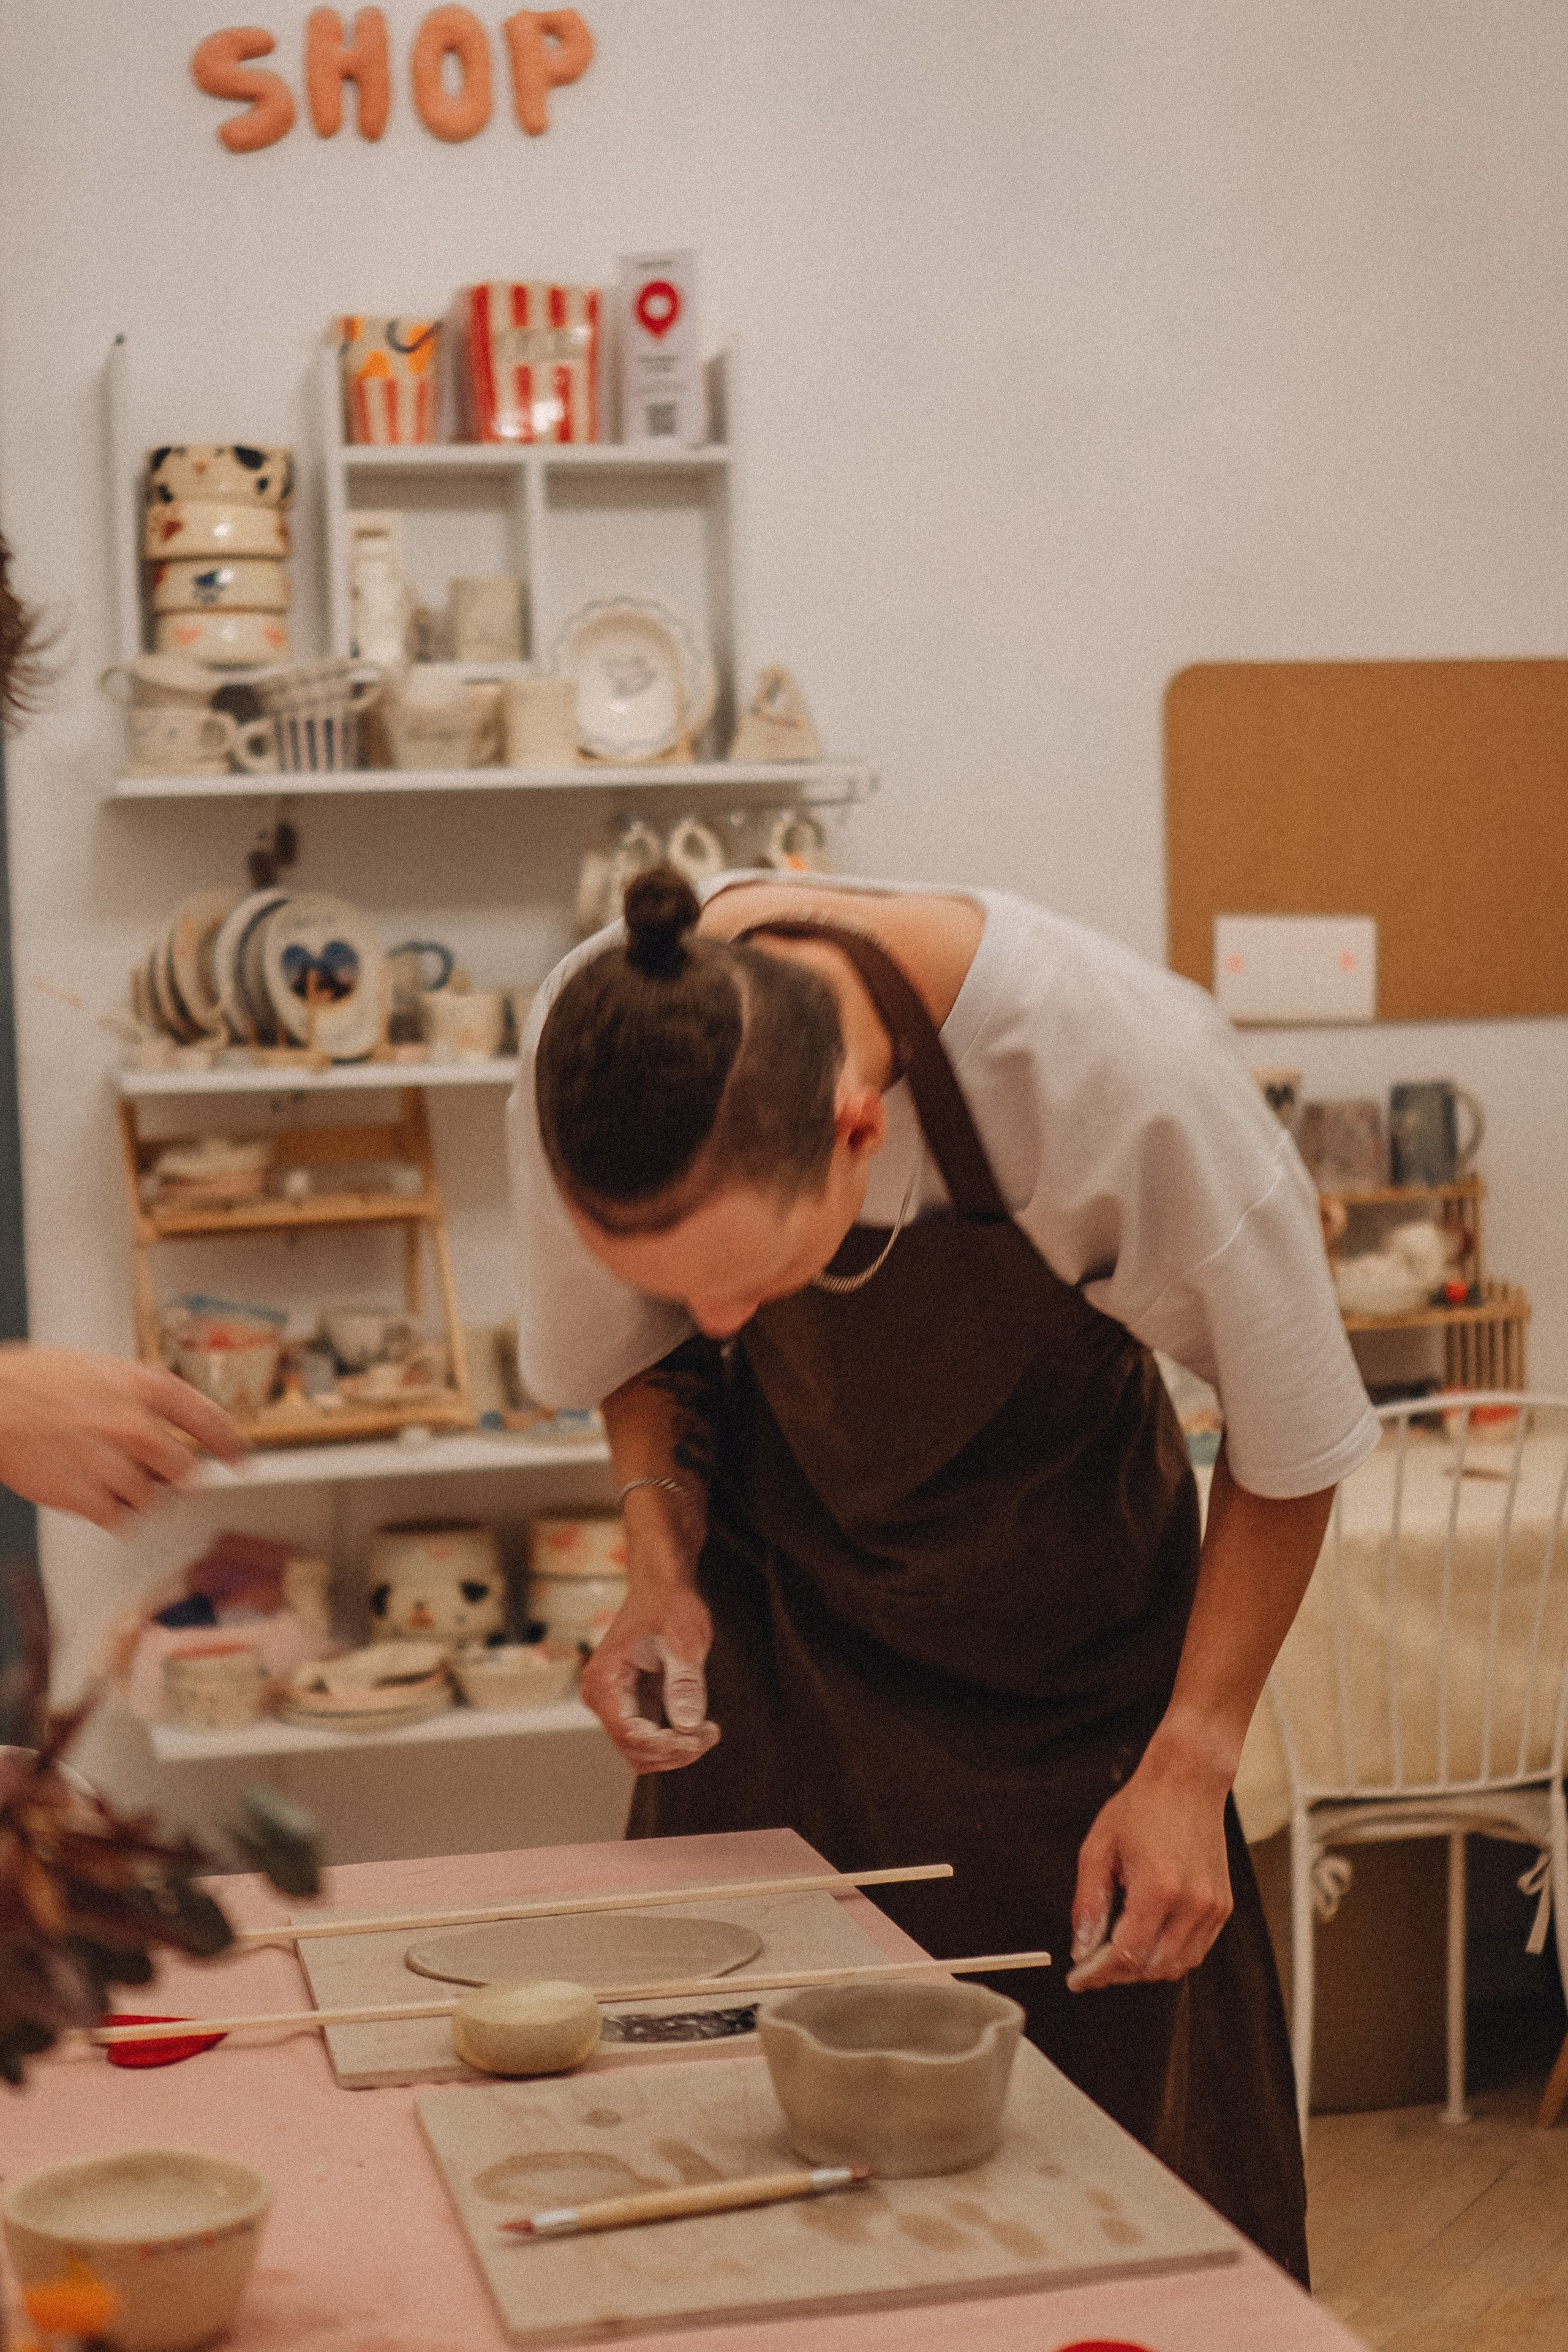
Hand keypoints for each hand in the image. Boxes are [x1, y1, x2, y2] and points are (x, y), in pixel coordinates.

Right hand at [0, 1346, 243, 1532]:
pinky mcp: (83, 1496)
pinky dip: (112, 1513)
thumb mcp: (103, 1370)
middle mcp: (134, 1425)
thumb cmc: (40, 1382)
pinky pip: (121, 1519)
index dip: (232, 1447)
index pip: (209, 1421)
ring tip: (106, 1474)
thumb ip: (146, 1396)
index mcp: (144, 1387)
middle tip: (147, 1470)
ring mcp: (110, 1463)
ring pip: (154, 1500)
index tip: (242, 1463)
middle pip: (184, 1471)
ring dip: (138, 1495)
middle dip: (172, 1476)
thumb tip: (183, 1425)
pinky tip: (92, 1491)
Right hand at [579, 1582, 720, 1773]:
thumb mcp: (684, 1639)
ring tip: (708, 1731)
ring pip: (640, 1751)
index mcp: (605, 1680)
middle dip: (673, 1751)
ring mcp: (614, 1702)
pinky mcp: (631, 1704)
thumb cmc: (670, 1606)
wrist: (661, 1588)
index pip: (630, 1735)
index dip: (668, 1745)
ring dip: (674, 1750)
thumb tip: (688, 1725)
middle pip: (634, 1750)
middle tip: (710, 1733)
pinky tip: (700, 1726)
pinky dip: (673, 1740)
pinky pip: (648, 1738)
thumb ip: (684, 1682)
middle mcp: (601, 1696)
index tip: (703, 1735)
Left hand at [1065, 1722, 1233, 1989]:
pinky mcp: (1223, 1906)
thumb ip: (1089, 1904)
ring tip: (1116, 1954)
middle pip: (1153, 1967)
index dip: (1098, 1972)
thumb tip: (1082, 1948)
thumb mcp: (1098, 1849)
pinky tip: (1146, 1940)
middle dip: (1118, 1974)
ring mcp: (1213, 1907)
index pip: (1127, 1953)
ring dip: (1144, 1969)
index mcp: (1159, 1886)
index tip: (1077, 1978)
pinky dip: (1169, 1956)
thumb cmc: (1141, 1808)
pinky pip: (1196, 1951)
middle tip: (1091, 1966)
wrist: (1187, 1781)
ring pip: (1177, 1966)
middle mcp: (1193, 1902)